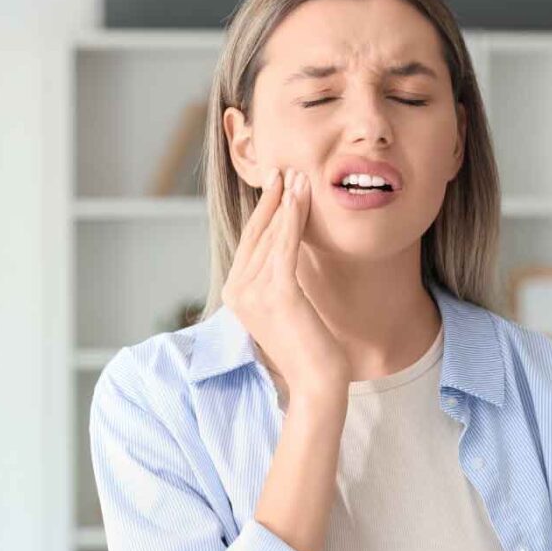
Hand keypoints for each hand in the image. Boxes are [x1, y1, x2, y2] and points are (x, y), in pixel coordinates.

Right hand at [222, 167, 351, 396]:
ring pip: (271, 235)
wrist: (316, 383)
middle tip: (285, 167)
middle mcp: (237, 291)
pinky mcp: (277, 293)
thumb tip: (284, 254)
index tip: (277, 183)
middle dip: (272, 198)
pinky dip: (292, 216)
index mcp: (235, 294)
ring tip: (298, 174)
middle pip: (257, 233)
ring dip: (286, 200)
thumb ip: (276, 282)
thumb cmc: (308, 349)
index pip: (250, 242)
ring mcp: (253, 292)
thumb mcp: (285, 308)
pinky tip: (300, 195)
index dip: (264, 210)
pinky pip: (285, 245)